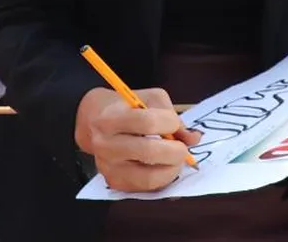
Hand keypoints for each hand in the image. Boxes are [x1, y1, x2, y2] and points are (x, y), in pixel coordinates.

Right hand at [74, 87, 200, 192]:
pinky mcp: (113, 182)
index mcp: (111, 117)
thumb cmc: (126, 107)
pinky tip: (163, 167)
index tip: (174, 122)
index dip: (170, 122)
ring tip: (176, 160)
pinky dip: (161, 179)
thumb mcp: (148, 99)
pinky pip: (145, 188)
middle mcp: (105, 144)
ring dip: (171, 170)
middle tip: (182, 148)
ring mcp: (107, 166)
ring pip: (148, 177)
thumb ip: (172, 115)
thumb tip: (193, 138)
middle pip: (148, 152)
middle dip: (175, 152)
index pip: (148, 122)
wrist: (94, 120)